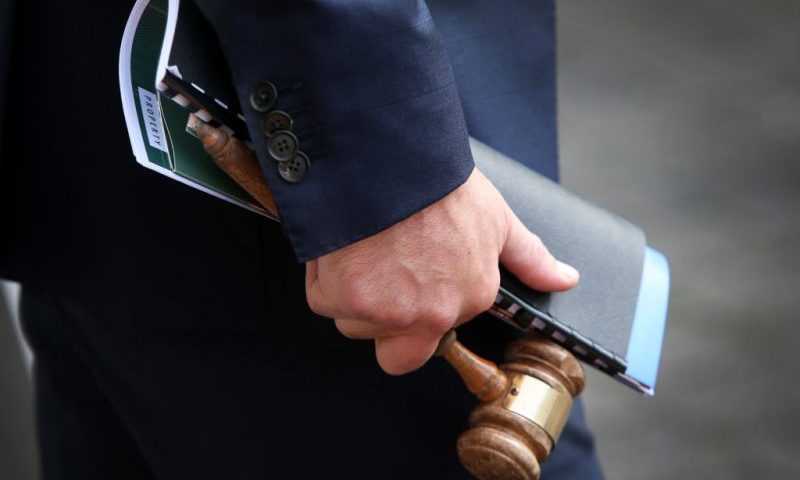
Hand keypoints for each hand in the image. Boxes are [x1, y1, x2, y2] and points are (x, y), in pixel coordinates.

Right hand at [305, 168, 578, 374]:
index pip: (436, 337)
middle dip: (386, 330)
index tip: (410, 274)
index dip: (419, 307)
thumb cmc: (440, 183)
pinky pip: (324, 298)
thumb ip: (530, 257)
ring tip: (365, 248)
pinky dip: (326, 275)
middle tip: (382, 283)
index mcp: (470, 298)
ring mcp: (384, 311)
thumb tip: (566, 280)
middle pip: (397, 356)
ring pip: (355, 322)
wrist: (389, 156)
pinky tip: (343, 244)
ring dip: (354, 294)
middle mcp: (430, 314)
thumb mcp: (496, 218)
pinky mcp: (341, 298)